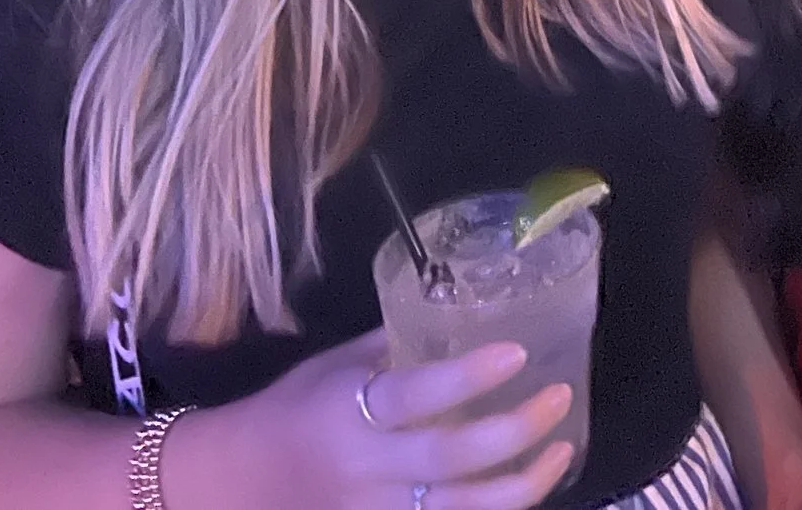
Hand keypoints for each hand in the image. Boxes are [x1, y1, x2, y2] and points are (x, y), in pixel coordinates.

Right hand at [176, 326, 577, 509]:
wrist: (238, 480)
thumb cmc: (293, 409)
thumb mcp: (336, 365)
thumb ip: (395, 345)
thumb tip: (460, 312)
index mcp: (350, 411)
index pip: (417, 394)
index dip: (469, 377)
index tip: (518, 353)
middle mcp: (366, 468)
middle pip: (450, 460)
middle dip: (514, 432)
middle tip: (558, 398)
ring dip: (522, 485)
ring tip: (563, 449)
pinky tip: (527, 488)